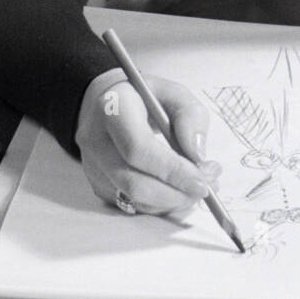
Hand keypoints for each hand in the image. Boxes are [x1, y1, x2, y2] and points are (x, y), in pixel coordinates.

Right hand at [75, 68, 220, 215]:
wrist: (111, 104)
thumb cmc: (145, 98)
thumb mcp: (174, 93)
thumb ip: (190, 116)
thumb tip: (197, 155)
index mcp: (112, 108)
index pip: (138, 148)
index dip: (172, 170)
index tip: (202, 180)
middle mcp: (95, 139)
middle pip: (133, 182)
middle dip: (175, 193)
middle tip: (207, 188)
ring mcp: (93, 166)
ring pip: (133, 199)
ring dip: (172, 202)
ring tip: (199, 187)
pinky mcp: (98, 185)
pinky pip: (132, 205)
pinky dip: (161, 205)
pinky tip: (180, 191)